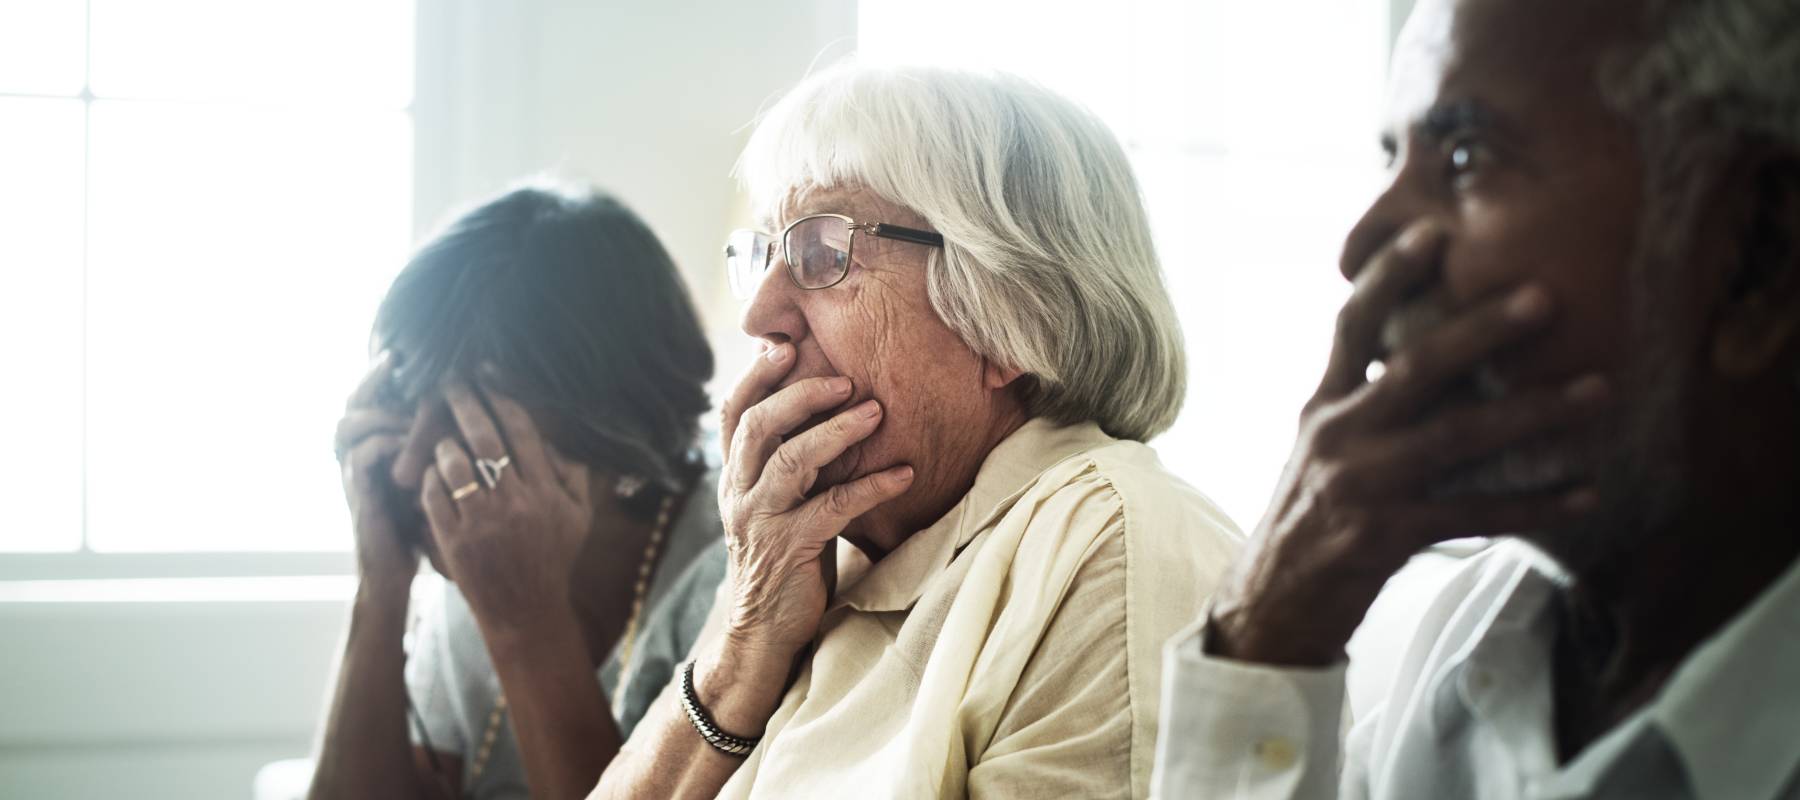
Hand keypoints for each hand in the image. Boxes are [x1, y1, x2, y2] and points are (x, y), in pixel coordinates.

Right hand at [336, 354, 417, 583]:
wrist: (394, 575)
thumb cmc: (417, 527)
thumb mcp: (428, 479)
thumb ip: (433, 449)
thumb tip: (464, 415)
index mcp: (373, 449)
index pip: (368, 399)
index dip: (380, 375)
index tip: (402, 352)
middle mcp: (357, 457)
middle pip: (351, 403)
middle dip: (372, 380)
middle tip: (395, 361)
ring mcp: (354, 475)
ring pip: (349, 423)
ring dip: (383, 411)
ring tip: (411, 407)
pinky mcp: (359, 495)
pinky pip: (362, 455)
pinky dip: (386, 441)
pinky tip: (409, 440)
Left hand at [418, 381, 594, 638]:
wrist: (525, 611)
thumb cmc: (552, 560)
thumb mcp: (578, 518)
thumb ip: (575, 476)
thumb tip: (562, 438)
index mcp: (546, 492)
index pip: (522, 431)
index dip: (503, 396)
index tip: (487, 375)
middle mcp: (515, 502)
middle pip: (485, 437)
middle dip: (465, 402)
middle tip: (450, 382)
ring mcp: (482, 522)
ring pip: (455, 463)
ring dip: (443, 442)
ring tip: (440, 434)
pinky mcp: (454, 540)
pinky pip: (434, 495)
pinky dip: (428, 477)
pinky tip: (429, 471)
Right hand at [715, 343, 914, 663]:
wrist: (763, 632)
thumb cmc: (783, 558)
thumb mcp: (777, 503)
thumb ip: (788, 461)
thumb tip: (830, 409)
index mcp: (734, 475)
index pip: (732, 411)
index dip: (756, 376)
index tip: (785, 344)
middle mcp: (740, 491)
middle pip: (757, 426)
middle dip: (801, 394)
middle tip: (845, 377)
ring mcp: (761, 520)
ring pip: (791, 461)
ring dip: (836, 431)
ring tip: (876, 412)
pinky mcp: (790, 549)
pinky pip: (832, 508)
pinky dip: (871, 487)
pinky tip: (904, 474)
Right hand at [1207, 224, 1609, 665]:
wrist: (1271, 604)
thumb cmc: (1311, 518)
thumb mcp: (1323, 448)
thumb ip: (1366, 401)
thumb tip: (1435, 353)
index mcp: (1322, 405)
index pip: (1351, 327)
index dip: (1388, 277)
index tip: (1431, 230)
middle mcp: (1337, 435)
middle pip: (1413, 369)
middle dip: (1481, 329)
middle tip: (1544, 297)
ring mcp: (1360, 485)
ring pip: (1456, 438)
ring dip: (1534, 412)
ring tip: (1598, 390)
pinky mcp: (1384, 536)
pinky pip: (1474, 515)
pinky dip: (1534, 505)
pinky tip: (1586, 494)